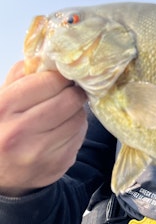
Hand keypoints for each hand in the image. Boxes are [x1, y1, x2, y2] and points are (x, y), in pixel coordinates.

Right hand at [0, 61, 87, 196]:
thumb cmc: (1, 128)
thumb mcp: (1, 99)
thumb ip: (22, 75)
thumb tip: (49, 58)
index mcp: (4, 107)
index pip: (50, 81)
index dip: (61, 77)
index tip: (62, 78)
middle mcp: (20, 131)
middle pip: (69, 99)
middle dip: (73, 92)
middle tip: (70, 91)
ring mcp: (39, 152)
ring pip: (79, 118)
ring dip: (76, 112)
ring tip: (65, 112)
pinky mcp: (57, 165)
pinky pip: (80, 137)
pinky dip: (76, 130)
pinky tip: (63, 130)